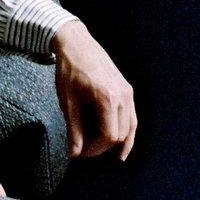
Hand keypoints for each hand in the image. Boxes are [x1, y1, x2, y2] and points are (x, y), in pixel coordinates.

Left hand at [54, 20, 137, 159]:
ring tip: (109, 155)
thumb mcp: (68, 101)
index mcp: (107, 98)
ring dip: (118, 141)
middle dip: (103, 147)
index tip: (80, 152)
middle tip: (85, 149)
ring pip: (131, 127)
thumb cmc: (70, 69)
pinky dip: (127, 131)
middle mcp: (122, 96)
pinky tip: (122, 143)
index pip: (109, 136)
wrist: (76, 43)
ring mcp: (127, 92)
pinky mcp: (127, 89)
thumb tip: (75, 153)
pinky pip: (132, 116)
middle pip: (120, 134)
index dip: (95, 149)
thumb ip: (74, 129)